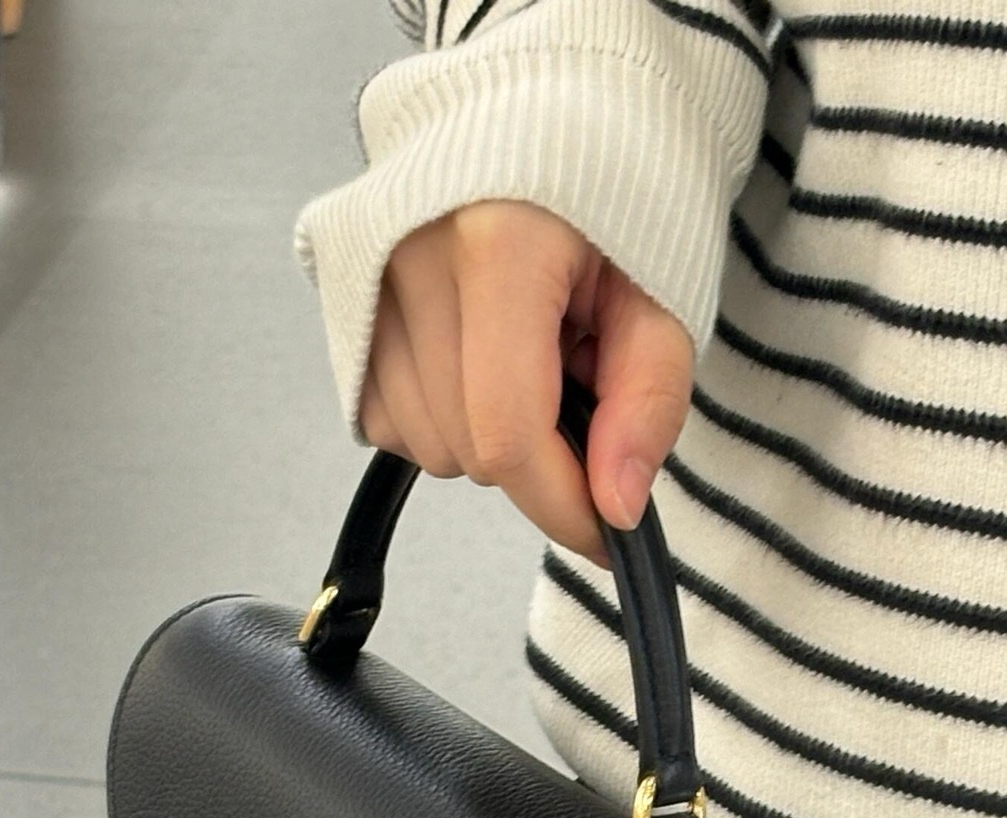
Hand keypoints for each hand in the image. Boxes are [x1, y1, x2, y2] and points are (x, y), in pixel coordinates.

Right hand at [359, 202, 694, 568]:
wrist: (554, 99)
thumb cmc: (615, 183)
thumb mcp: (663, 290)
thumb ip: (647, 402)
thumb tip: (616, 505)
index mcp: (497, 242)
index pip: (509, 432)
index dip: (562, 502)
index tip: (605, 529)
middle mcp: (411, 256)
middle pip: (468, 449)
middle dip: (537, 452)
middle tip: (579, 380)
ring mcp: (364, 278)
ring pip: (426, 445)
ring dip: (485, 431)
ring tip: (529, 353)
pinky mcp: (342, 300)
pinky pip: (388, 420)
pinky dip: (440, 415)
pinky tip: (478, 359)